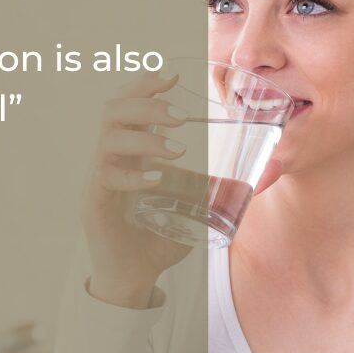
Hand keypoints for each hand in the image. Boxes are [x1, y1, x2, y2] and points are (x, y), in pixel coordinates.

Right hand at [81, 71, 193, 307]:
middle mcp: (111, 158)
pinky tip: (158, 178)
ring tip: (178, 148)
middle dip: (148, 103)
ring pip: (109, 139)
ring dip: (147, 138)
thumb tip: (258, 178)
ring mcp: (100, 179)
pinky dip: (134, 175)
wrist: (133, 279)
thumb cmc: (158, 238)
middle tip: (182, 115)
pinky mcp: (95, 205)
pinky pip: (106, 178)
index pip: (129, 105)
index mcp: (130, 152)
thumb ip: (216, 189)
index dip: (146, 84)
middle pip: (114, 110)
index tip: (174, 73)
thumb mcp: (192, 206)